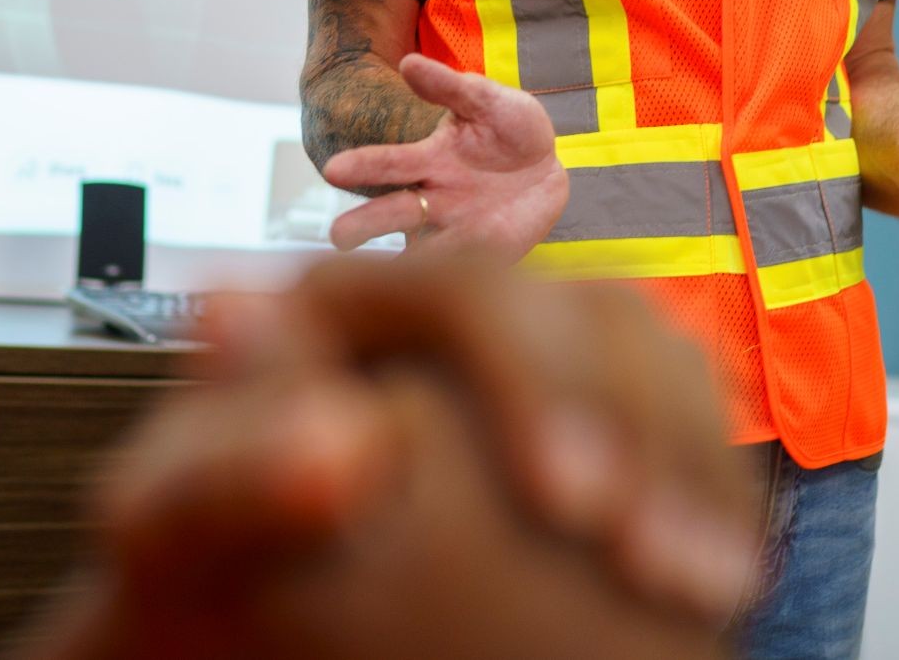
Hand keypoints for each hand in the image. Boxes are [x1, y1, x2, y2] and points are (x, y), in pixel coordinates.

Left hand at [20, 255, 759, 659]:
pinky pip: (680, 423)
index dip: (534, 386)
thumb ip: (214, 446)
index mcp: (347, 305)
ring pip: (650, 362)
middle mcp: (449, 313)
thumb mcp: (175, 524)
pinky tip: (723, 575)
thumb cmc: (191, 568)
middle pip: (585, 320)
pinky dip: (708, 493)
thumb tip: (238, 323)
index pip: (471, 297)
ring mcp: (527, 360)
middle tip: (659, 572)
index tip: (564, 504)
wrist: (240, 601)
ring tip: (713, 588)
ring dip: (692, 468)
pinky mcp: (586, 420)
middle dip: (639, 439)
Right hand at [319, 53, 566, 256]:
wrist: (549, 168)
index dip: (363, 165)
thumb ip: (451, 87)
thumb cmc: (511, 127)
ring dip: (405, 265)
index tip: (333, 169)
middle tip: (337, 238)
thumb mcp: (487, 100)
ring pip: (424, 251)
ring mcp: (459, 230)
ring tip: (385, 280)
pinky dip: (458, 280)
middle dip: (365, 224)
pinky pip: (470, 271)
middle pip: (393, 213)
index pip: (389, 163)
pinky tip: (446, 294)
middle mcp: (434, 199)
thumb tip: (408, 62)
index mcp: (429, 159)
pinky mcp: (487, 257)